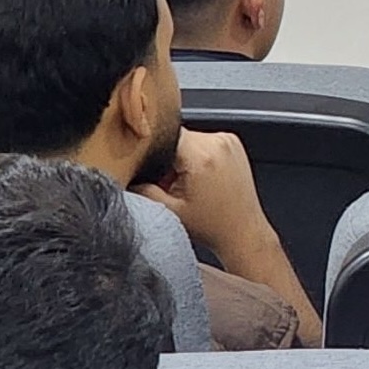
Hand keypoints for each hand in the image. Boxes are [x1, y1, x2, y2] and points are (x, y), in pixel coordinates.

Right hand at [139, 130, 322, 331]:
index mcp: (201, 154)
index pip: (162, 135)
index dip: (149, 152)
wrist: (243, 233)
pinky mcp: (233, 145)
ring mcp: (229, 141)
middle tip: (168, 183)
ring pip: (188, 139)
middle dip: (166, 158)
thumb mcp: (168, 211)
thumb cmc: (213, 227)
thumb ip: (141, 189)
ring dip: (181, 158)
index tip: (147, 168)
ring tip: (187, 184)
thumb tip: (125, 173)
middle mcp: (218, 142)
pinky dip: (195, 157)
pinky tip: (199, 180)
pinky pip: (203, 143)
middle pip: (175, 137)